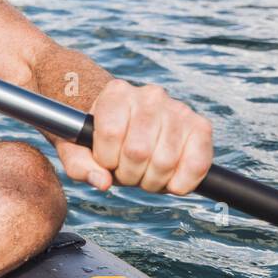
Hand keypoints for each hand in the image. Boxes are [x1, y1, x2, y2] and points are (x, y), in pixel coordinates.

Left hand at [55, 79, 212, 194]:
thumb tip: (102, 182)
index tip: (105, 159)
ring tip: (144, 172)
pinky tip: (169, 181)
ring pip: (165, 162)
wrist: (128, 128)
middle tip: (126, 170)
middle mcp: (150, 95)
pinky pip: (197, 165)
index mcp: (116, 93)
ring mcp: (178, 109)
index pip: (111, 133)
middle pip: (138, 151)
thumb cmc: (99, 141)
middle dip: (128, 174)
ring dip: (152, 181)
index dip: (106, 158)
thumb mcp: (76, 150)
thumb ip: (79, 165)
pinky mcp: (201, 127)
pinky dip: (181, 183)